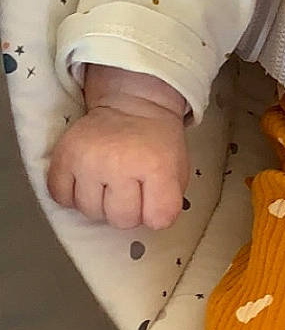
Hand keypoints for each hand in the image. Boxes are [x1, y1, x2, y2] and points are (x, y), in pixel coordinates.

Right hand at [47, 65, 188, 229]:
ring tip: (108, 183)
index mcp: (156, 165)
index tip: (154, 195)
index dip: (156, 213)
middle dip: (127, 210)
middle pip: (121, 220)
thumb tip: (149, 224)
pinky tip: (86, 182)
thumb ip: (169, 200)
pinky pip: (62, 198)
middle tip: (130, 188)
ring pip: (91, 212)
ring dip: (100, 204)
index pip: (158, 219)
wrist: (133, 106)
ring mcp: (88, 160)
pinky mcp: (64, 156)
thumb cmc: (157, 143)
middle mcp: (119, 163)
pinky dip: (72, 196)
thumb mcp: (178, 169)